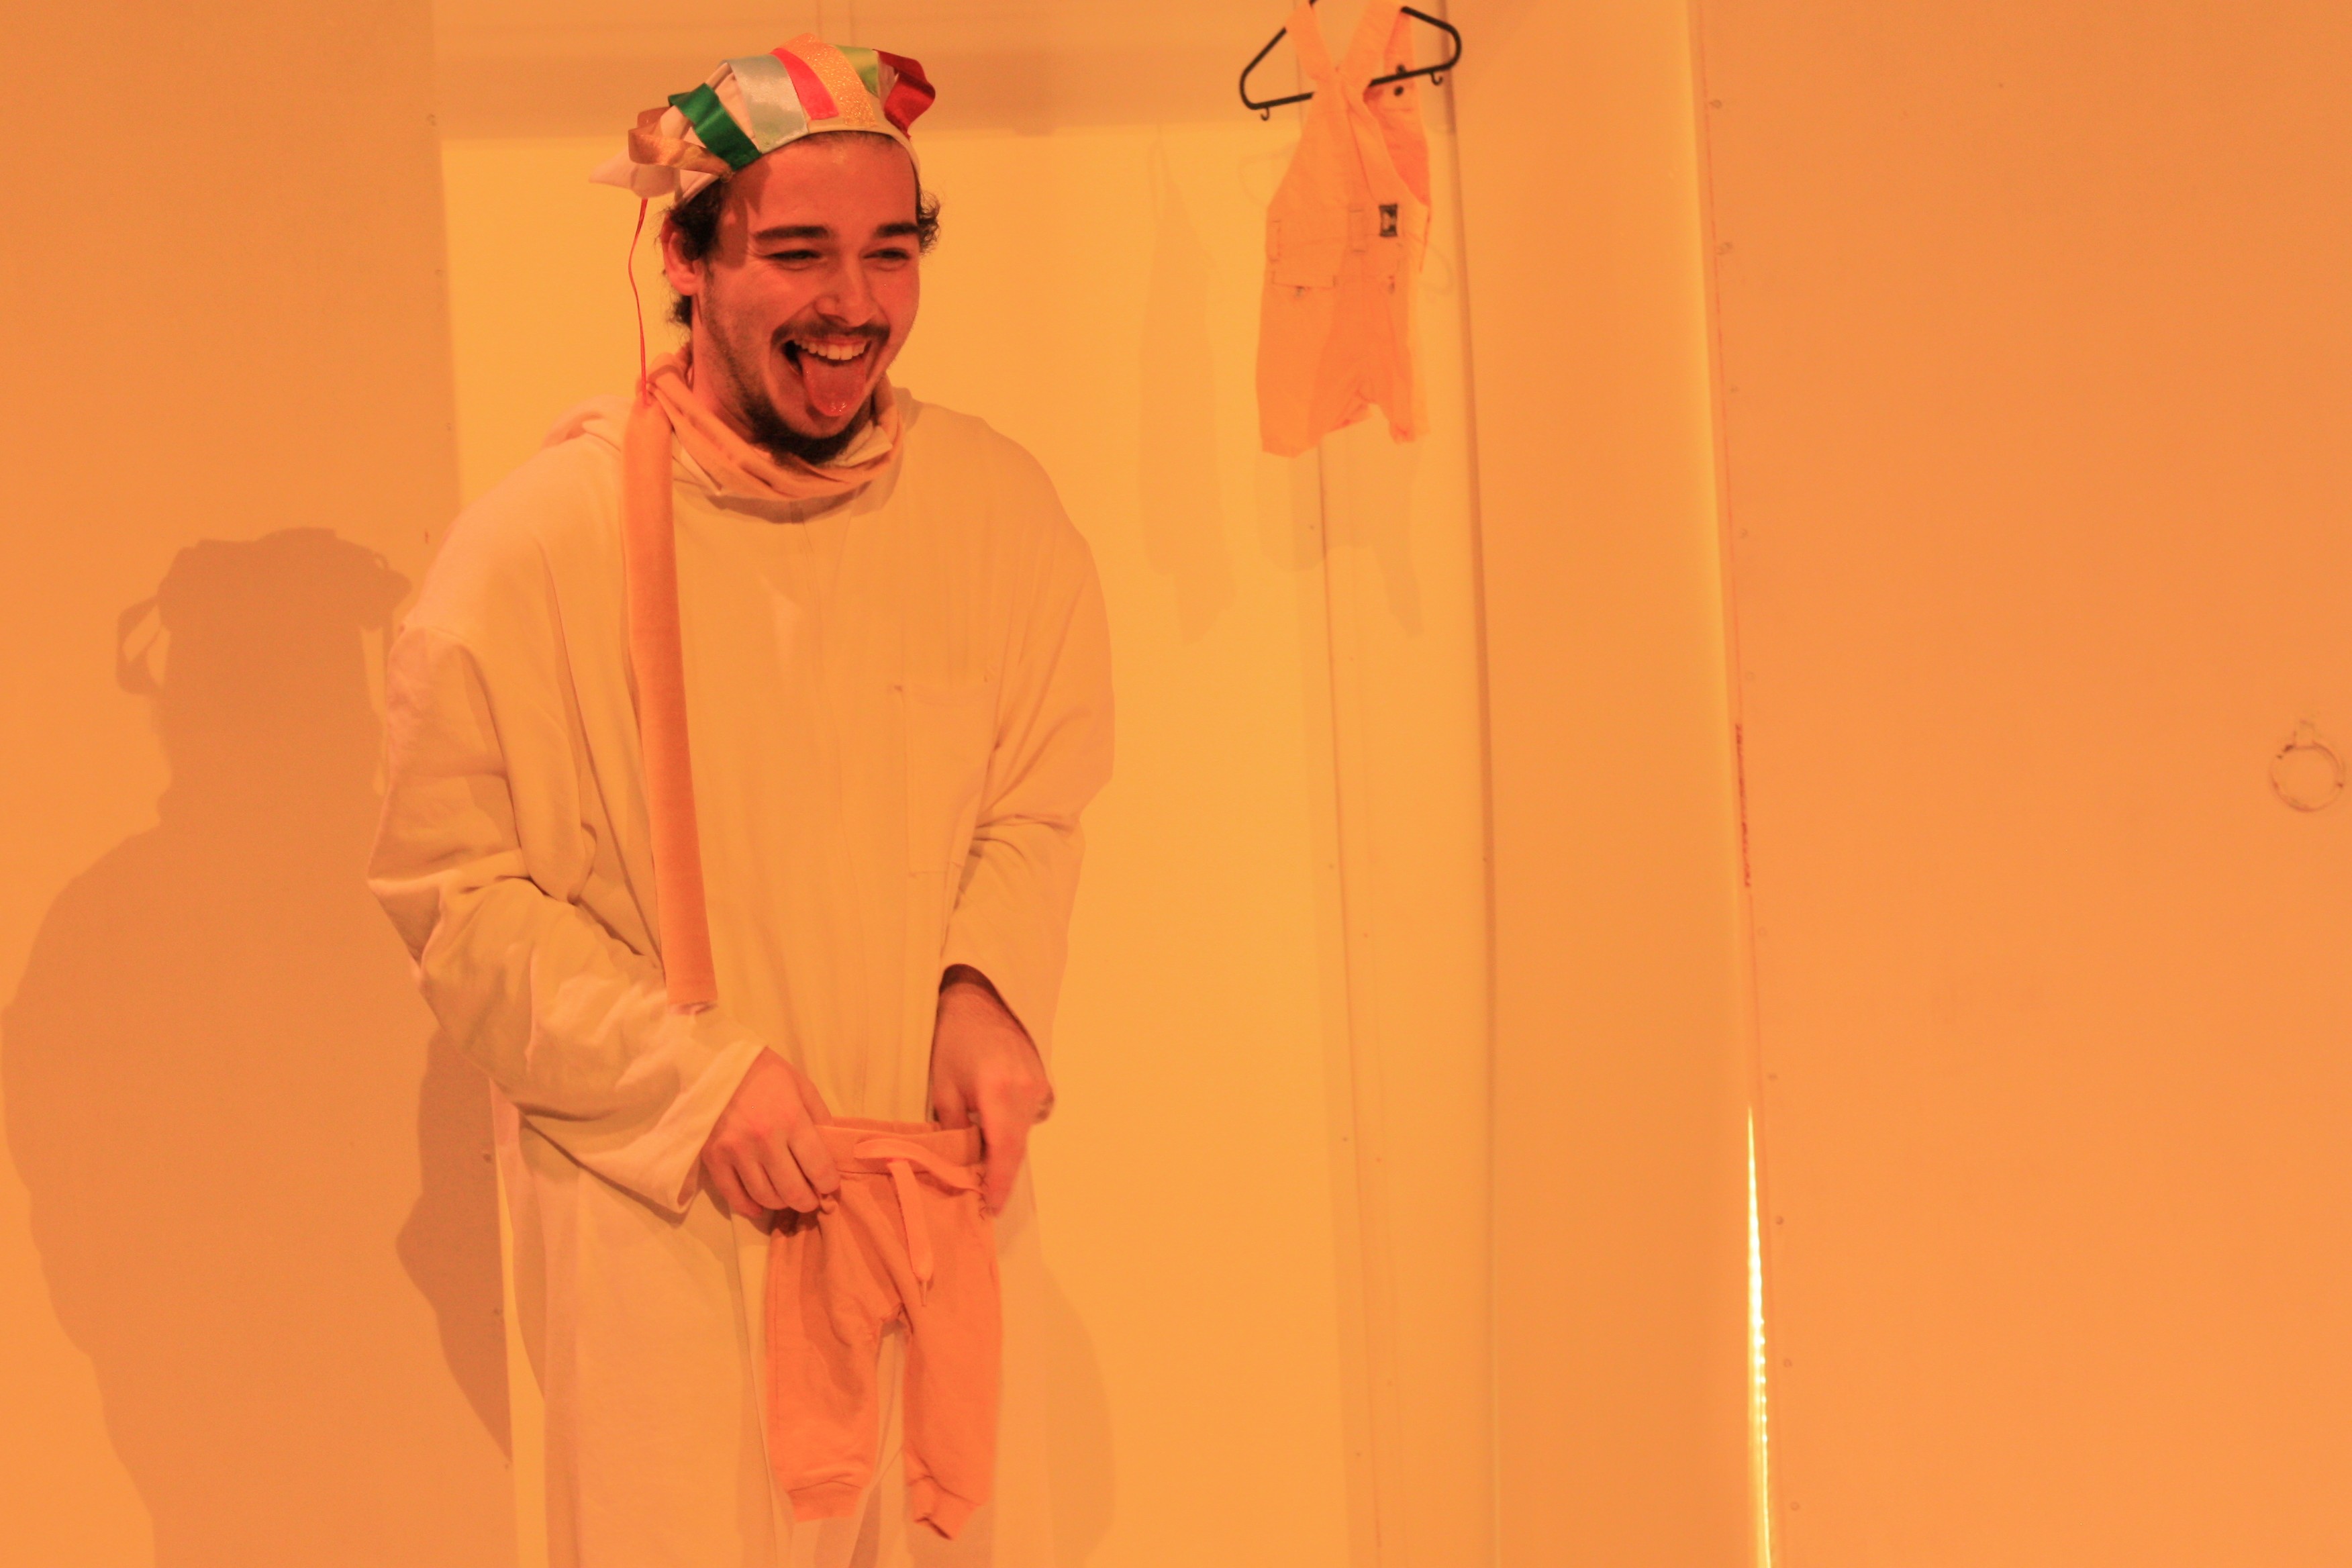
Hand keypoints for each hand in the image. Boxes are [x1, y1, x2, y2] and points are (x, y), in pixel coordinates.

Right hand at [699, 1050, 841, 1218]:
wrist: (715, 1063)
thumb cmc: (764, 1074)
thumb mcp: (801, 1086)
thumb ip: (819, 1118)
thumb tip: (831, 1150)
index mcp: (791, 1118)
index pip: (819, 1167)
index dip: (829, 1183)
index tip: (830, 1185)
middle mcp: (764, 1140)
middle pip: (793, 1190)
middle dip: (808, 1200)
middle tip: (811, 1197)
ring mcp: (736, 1151)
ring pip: (765, 1197)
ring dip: (782, 1203)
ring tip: (788, 1196)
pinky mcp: (713, 1159)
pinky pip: (734, 1196)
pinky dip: (750, 1208)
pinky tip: (760, 1207)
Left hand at [928, 966, 1054, 1215]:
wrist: (979, 1000)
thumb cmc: (953, 1040)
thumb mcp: (942, 1086)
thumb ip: (953, 1127)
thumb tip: (958, 1163)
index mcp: (999, 1091)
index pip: (1003, 1151)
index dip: (998, 1184)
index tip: (991, 1208)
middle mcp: (1026, 1091)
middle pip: (1016, 1147)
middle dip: (1001, 1174)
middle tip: (985, 1198)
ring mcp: (1039, 1086)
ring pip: (1023, 1134)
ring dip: (1005, 1150)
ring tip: (983, 1161)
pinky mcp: (1042, 1082)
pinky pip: (1029, 1116)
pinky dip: (1013, 1127)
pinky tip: (994, 1123)